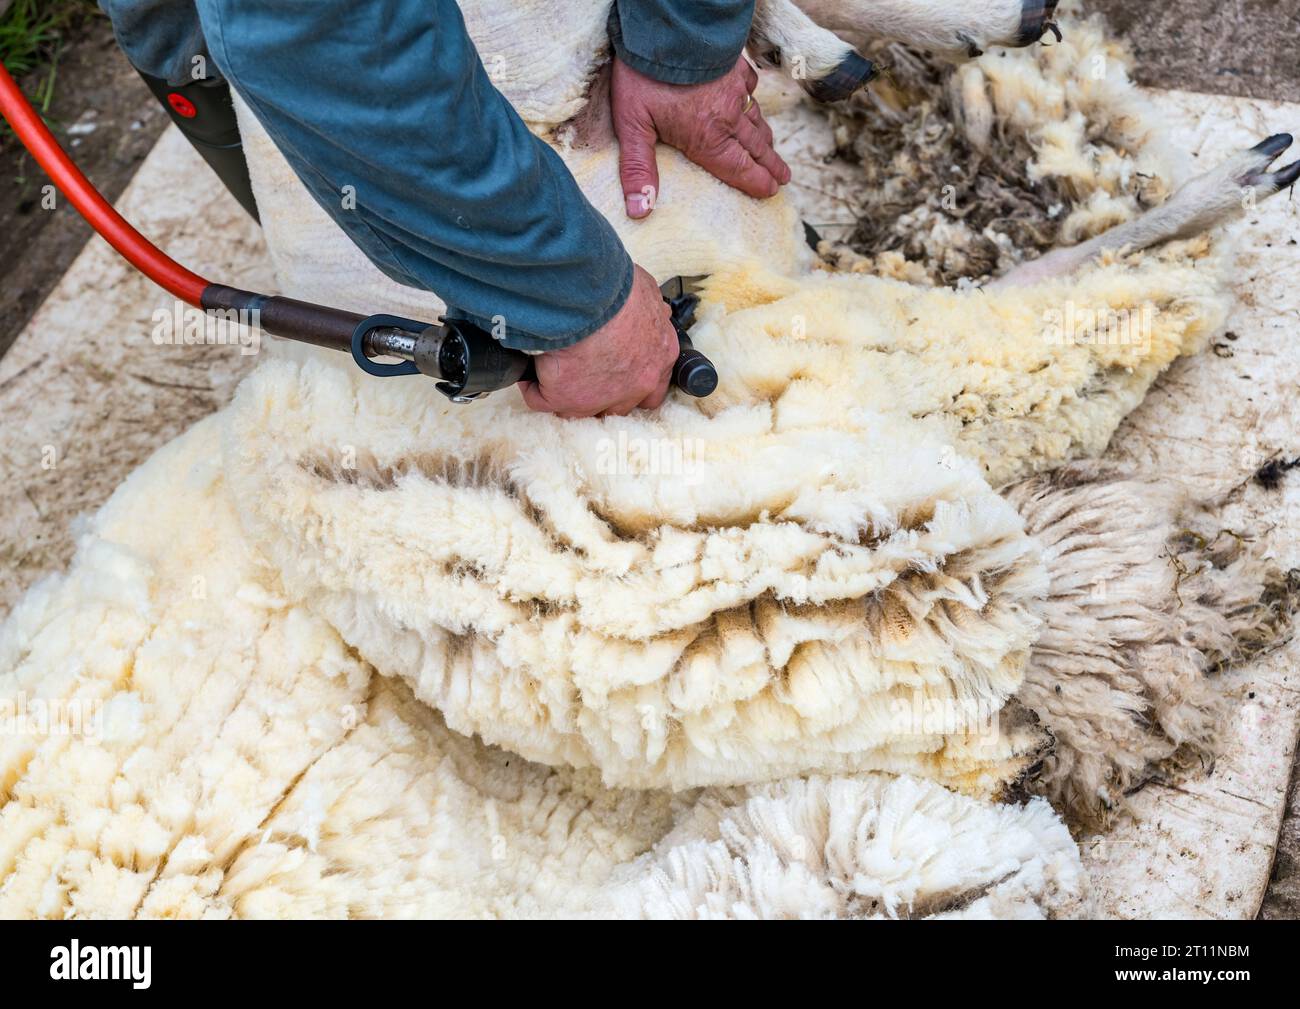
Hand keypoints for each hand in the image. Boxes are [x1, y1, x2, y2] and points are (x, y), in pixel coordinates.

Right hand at [519, 265, 677, 417]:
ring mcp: (599, 398)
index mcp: (658, 359)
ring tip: (550, 368)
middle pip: (615, 406)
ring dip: (565, 391)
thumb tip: (655, 312)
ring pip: (579, 408)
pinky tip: (529, 370)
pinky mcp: (565, 398)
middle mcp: (635, 386)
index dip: (631, 384)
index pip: (651, 390)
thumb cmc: (619, 289)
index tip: (615, 370)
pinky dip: (531, 386)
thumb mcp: (647, 293)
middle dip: (598, 393)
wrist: (591, 296)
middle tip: (580, 370)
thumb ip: (653, 311)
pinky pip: (541, 400)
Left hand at [611, 55, 790, 218]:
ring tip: (774, 151)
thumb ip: (638, 168)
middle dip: (769, 166)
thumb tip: (640, 212)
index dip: (755, 183)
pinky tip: (754, 105)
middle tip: (783, 179)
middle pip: (754, 148)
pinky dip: (754, 102)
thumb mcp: (632, 125)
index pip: (738, 169)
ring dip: (766, 139)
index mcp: (707, 138)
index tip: (770, 192)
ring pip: (756, 121)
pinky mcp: (736, 67)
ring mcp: (736, 91)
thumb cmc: (645, 76)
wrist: (669, 26)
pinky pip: (752, 90)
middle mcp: (728, 118)